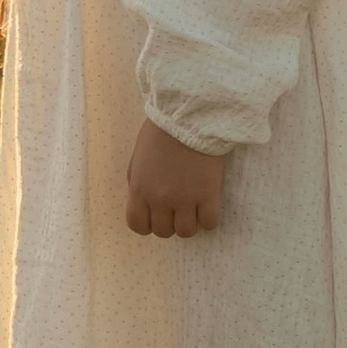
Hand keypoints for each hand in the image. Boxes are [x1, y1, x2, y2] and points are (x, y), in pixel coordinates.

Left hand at [125, 120, 222, 237]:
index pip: (138, 226)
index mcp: (139, 190)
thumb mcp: (138, 158)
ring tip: (195, 208)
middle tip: (178, 207)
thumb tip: (143, 202)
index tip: (158, 214)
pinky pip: (209, 223)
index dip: (148, 224)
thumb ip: (137, 182)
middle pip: (163, 231)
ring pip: (186, 232)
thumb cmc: (163, 130)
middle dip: (170, 221)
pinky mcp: (208, 195)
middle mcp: (160, 200)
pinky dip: (209, 219)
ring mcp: (185, 199)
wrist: (191, 115)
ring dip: (190, 222)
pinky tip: (209, 205)